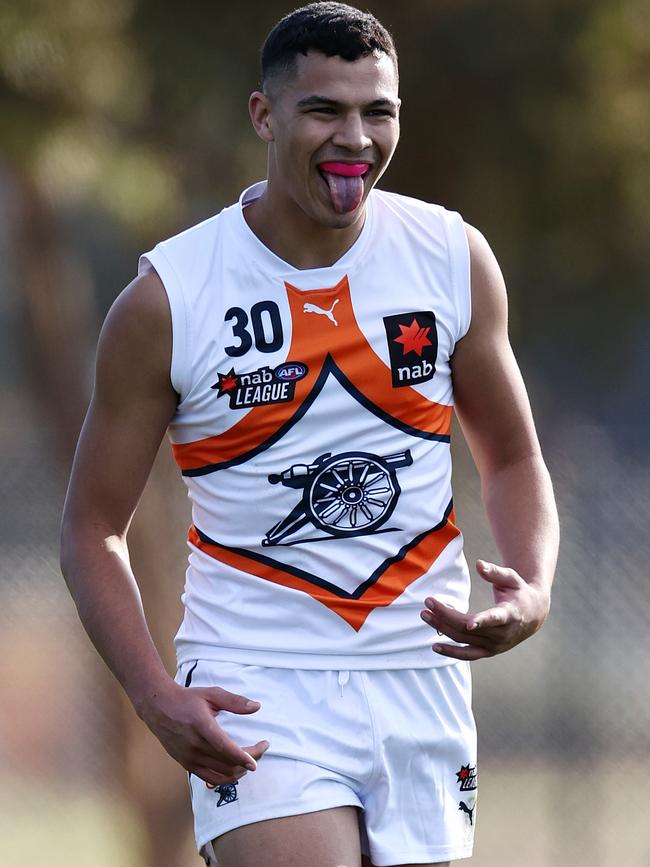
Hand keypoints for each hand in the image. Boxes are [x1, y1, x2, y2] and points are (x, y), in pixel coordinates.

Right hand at [139, 679, 269, 786]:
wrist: (159, 707)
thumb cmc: (187, 699)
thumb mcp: (212, 694)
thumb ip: (235, 701)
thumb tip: (257, 707)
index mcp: (202, 726)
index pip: (225, 748)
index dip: (243, 757)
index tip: (257, 761)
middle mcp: (194, 746)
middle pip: (226, 763)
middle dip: (247, 762)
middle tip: (261, 750)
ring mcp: (189, 758)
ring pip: (219, 775)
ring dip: (238, 772)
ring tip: (249, 761)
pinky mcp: (186, 764)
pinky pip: (208, 778)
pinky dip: (224, 778)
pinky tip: (234, 770)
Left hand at [420, 559, 550, 660]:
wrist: (533, 615)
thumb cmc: (519, 592)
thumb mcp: (512, 578)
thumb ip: (495, 572)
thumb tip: (479, 564)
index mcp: (510, 614)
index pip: (496, 619)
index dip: (483, 621)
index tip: (470, 623)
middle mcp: (502, 634)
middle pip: (469, 628)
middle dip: (447, 615)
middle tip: (428, 602)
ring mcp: (495, 645)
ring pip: (464, 640)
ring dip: (443, 628)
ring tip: (425, 616)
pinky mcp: (488, 652)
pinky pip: (467, 655)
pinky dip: (451, 652)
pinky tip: (435, 646)